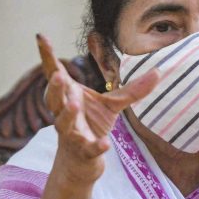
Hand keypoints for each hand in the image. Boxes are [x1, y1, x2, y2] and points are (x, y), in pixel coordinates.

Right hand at [37, 34, 158, 182]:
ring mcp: (71, 134)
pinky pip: (88, 148)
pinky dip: (96, 146)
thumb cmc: (92, 126)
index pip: (54, 73)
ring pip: (64, 124)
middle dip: (55, 87)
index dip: (47, 56)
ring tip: (74, 103)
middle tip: (58, 74)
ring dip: (68, 114)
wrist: (83, 161)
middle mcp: (64, 114)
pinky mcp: (83, 151)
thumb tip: (158, 72)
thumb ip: (133, 90)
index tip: (40, 36)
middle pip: (54, 99)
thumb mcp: (113, 105)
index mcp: (68, 97)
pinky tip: (105, 143)